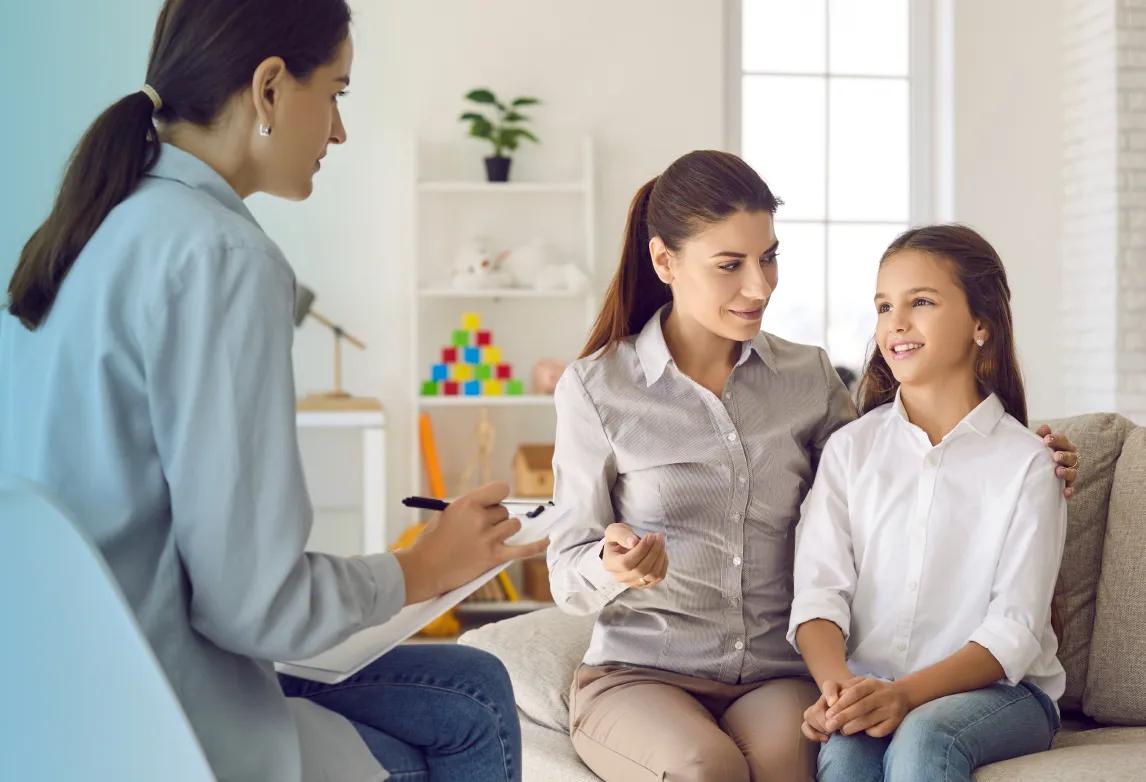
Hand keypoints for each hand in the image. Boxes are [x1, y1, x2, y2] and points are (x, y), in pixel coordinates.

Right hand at [395, 482, 548, 603]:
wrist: (423, 569)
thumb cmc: (432, 542)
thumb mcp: (448, 514)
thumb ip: (471, 508)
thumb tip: (492, 506)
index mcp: (467, 503)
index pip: (500, 489)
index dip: (498, 497)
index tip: (493, 504)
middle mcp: (480, 518)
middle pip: (505, 511)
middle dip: (495, 519)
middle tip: (477, 532)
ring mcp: (488, 538)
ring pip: (513, 526)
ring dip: (505, 531)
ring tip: (488, 539)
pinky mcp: (493, 557)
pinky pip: (523, 549)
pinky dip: (536, 546)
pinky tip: (547, 540)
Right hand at [602, 522, 667, 587]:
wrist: (622, 547)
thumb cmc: (618, 538)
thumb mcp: (614, 531)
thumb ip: (622, 535)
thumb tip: (633, 542)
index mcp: (610, 564)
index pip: (626, 563)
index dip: (641, 550)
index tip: (649, 535)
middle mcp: (620, 577)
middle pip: (641, 570)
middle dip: (653, 551)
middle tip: (658, 536)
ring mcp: (633, 582)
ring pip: (652, 575)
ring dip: (660, 557)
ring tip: (661, 542)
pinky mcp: (646, 583)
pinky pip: (659, 577)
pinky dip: (663, 563)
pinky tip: (661, 551)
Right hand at [801, 675, 862, 742]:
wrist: (857, 706)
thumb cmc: (860, 703)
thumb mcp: (862, 698)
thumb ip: (856, 699)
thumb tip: (838, 704)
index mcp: (835, 688)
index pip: (828, 687)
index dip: (829, 695)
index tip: (833, 703)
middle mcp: (824, 698)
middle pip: (817, 707)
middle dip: (826, 720)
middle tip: (838, 727)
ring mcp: (817, 709)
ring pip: (810, 715)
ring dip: (821, 726)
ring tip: (834, 732)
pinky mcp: (813, 721)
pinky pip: (805, 726)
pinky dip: (813, 734)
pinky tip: (826, 738)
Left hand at [824, 678, 910, 737]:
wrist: (903, 694)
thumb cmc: (873, 690)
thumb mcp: (861, 683)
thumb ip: (845, 688)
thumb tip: (831, 702)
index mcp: (872, 683)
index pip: (854, 692)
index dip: (840, 704)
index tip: (828, 714)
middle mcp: (883, 695)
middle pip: (861, 707)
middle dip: (843, 717)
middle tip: (829, 726)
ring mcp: (891, 709)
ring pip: (869, 720)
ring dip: (853, 727)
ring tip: (842, 731)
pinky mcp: (896, 722)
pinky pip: (880, 730)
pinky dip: (869, 732)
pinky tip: (863, 732)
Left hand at [1035, 425, 1078, 498]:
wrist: (1035, 472)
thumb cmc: (1039, 455)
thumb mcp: (1039, 445)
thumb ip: (1041, 436)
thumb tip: (1045, 427)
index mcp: (1064, 447)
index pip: (1063, 441)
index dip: (1056, 440)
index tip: (1046, 440)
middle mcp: (1070, 459)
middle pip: (1072, 457)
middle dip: (1065, 456)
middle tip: (1055, 456)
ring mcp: (1070, 473)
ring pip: (1073, 472)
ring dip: (1067, 472)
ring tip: (1058, 471)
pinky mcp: (1067, 486)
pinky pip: (1071, 488)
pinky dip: (1070, 490)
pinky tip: (1065, 492)